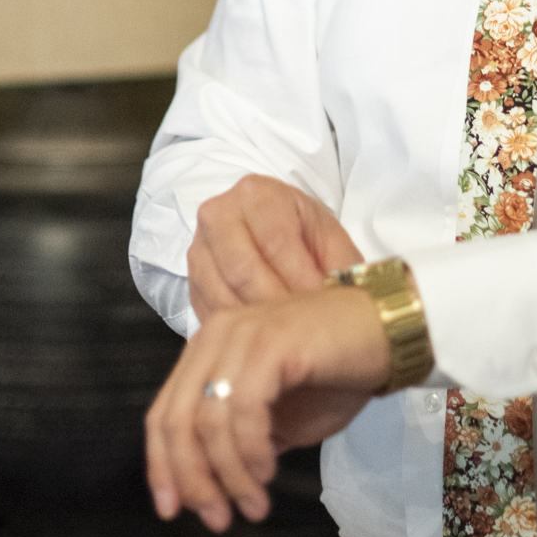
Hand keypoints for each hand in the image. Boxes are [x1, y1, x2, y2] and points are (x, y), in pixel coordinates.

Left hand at [145, 283, 389, 532]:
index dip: (162, 467)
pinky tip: (269, 470)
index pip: (163, 414)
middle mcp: (218, 335)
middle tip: (219, 519)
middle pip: (176, 421)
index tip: (171, 510)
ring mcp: (243, 334)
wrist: (393, 334)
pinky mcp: (272, 342)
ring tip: (255, 503)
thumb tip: (210, 487)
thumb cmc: (340, 372)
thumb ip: (240, 441)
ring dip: (229, 475)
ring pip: (208, 422)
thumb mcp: (281, 417)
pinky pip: (244, 409)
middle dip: (194, 481)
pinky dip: (250, 450)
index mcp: (211, 349)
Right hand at [187, 175, 359, 323]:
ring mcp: (199, 250)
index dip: (300, 277)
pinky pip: (212, 314)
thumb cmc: (306, 236)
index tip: (320, 305)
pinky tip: (265, 342)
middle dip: (278, 306)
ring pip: (224, 296)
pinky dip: (240, 333)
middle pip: (242, 270)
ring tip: (290, 340)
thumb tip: (344, 302)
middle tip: (306, 330)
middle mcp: (220, 215)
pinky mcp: (193, 283)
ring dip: (258, 324)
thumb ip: (340, 267)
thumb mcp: (331, 241)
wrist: (276, 233)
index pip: (275, 240)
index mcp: (257, 194)